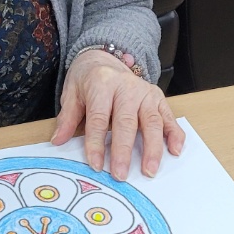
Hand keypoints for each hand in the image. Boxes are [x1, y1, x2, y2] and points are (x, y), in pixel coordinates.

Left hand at [52, 50, 184, 179]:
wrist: (105, 58)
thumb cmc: (88, 80)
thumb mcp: (72, 93)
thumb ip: (67, 117)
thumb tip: (58, 140)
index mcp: (102, 83)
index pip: (99, 118)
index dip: (97, 143)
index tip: (96, 165)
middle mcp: (126, 86)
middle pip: (126, 122)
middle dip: (124, 151)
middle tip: (121, 174)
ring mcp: (145, 92)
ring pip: (152, 121)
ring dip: (152, 148)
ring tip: (149, 170)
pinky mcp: (158, 97)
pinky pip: (168, 117)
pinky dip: (174, 134)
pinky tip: (174, 150)